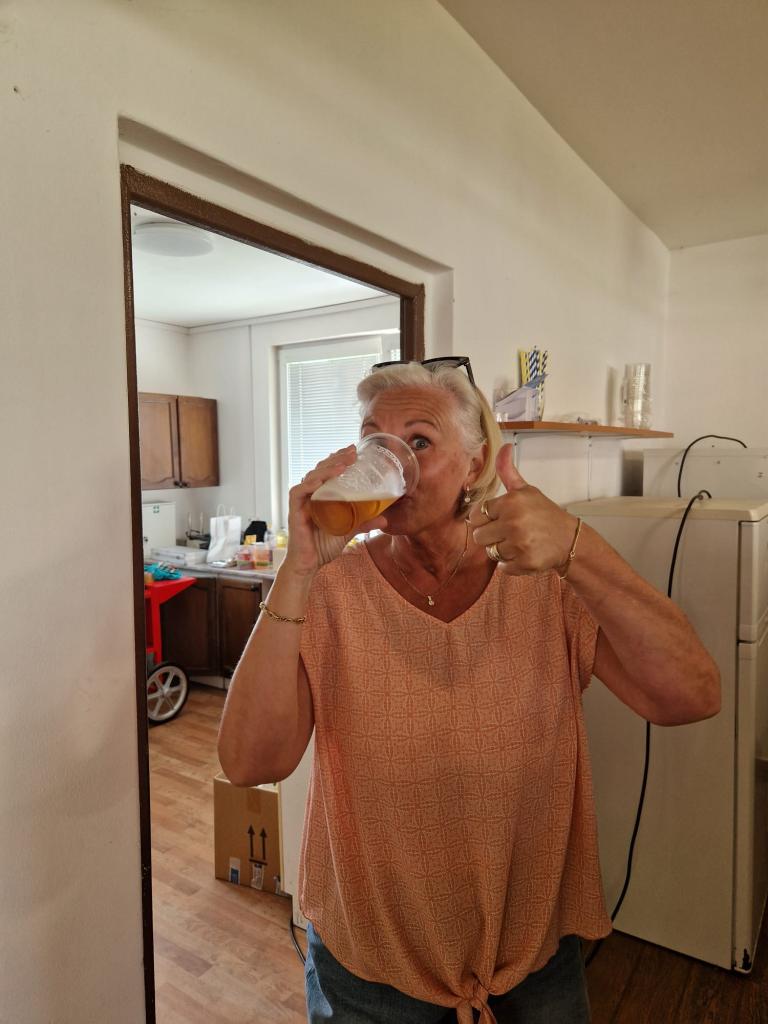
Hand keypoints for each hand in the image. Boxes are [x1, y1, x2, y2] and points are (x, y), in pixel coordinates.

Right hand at [283, 445, 388, 575]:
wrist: (309, 564)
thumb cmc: (323, 546)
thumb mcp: (349, 531)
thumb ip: (364, 523)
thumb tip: (385, 519)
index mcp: (320, 495)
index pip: (327, 470)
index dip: (339, 458)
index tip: (354, 450)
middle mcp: (309, 495)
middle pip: (320, 469)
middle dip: (337, 458)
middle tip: (353, 451)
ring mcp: (301, 502)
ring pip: (311, 476)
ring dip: (327, 467)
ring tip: (344, 463)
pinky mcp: (295, 511)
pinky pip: (299, 492)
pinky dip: (311, 484)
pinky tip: (323, 479)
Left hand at [468, 444, 578, 575]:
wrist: (570, 539)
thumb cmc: (544, 513)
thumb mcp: (526, 490)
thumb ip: (508, 471)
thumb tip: (503, 446)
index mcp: (510, 502)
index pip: (476, 515)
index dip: (487, 519)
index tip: (502, 518)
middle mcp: (513, 522)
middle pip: (478, 536)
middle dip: (491, 536)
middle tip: (509, 532)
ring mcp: (519, 544)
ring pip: (490, 552)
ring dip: (502, 550)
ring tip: (518, 542)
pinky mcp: (525, 562)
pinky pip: (502, 567)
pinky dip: (511, 564)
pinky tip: (524, 553)